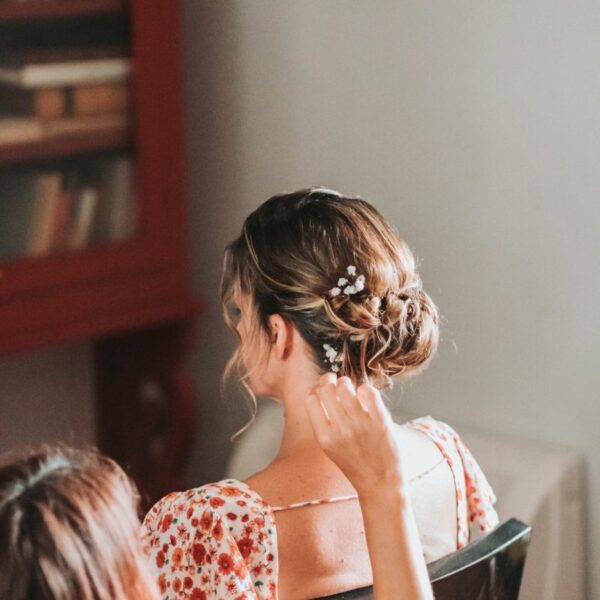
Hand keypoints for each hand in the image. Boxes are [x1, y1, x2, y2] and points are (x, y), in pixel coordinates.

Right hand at [305, 373, 406, 497]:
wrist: (380, 484)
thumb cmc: (354, 464)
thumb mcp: (330, 447)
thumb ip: (323, 423)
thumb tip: (320, 391)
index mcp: (324, 437)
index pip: (311, 400)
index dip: (315, 390)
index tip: (321, 388)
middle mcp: (340, 430)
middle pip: (326, 389)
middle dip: (329, 380)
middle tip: (335, 381)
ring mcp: (361, 425)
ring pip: (345, 387)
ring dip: (346, 383)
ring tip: (350, 388)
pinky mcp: (381, 422)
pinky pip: (368, 392)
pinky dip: (365, 389)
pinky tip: (366, 396)